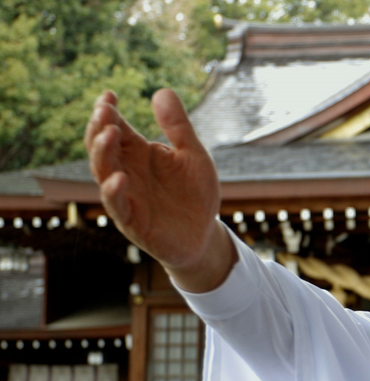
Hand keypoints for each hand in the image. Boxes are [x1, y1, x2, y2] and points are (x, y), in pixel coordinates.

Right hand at [85, 89, 233, 292]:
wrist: (205, 235)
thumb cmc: (195, 194)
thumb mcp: (193, 155)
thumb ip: (178, 127)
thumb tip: (162, 91)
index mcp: (138, 154)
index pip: (115, 128)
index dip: (107, 112)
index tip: (109, 95)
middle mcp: (127, 172)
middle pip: (102, 147)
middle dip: (99, 128)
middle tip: (103, 111)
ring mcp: (127, 197)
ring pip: (103, 173)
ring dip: (103, 154)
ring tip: (109, 134)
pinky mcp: (133, 222)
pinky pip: (118, 206)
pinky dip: (115, 192)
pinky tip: (119, 178)